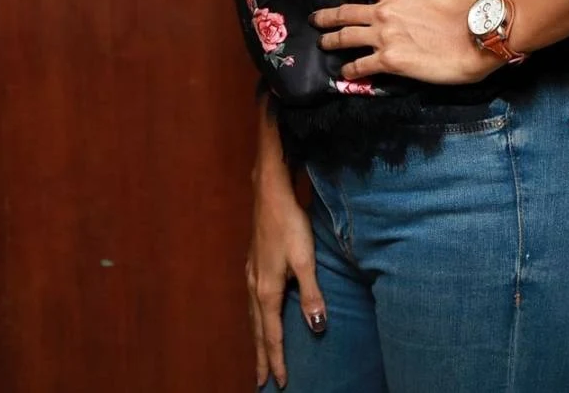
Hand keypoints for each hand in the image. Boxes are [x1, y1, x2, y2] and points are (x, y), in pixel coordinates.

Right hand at [246, 175, 326, 388]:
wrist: (269, 193)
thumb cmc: (289, 225)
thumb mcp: (305, 259)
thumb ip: (311, 294)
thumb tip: (316, 327)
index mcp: (267, 291)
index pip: (272, 335)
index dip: (276, 359)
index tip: (279, 382)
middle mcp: (255, 287)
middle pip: (257, 331)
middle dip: (261, 357)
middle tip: (260, 382)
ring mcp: (251, 275)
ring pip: (253, 317)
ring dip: (256, 339)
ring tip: (259, 356)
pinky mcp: (254, 264)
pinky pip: (252, 303)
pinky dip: (256, 320)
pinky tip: (259, 316)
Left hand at [310, 0, 502, 83]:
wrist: (479, 39)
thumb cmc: (471, 6)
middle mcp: (383, 11)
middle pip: (343, 11)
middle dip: (324, 15)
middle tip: (314, 19)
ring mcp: (384, 37)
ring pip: (345, 38)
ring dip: (331, 41)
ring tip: (322, 44)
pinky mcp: (390, 61)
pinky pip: (361, 66)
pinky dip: (350, 70)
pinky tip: (345, 73)